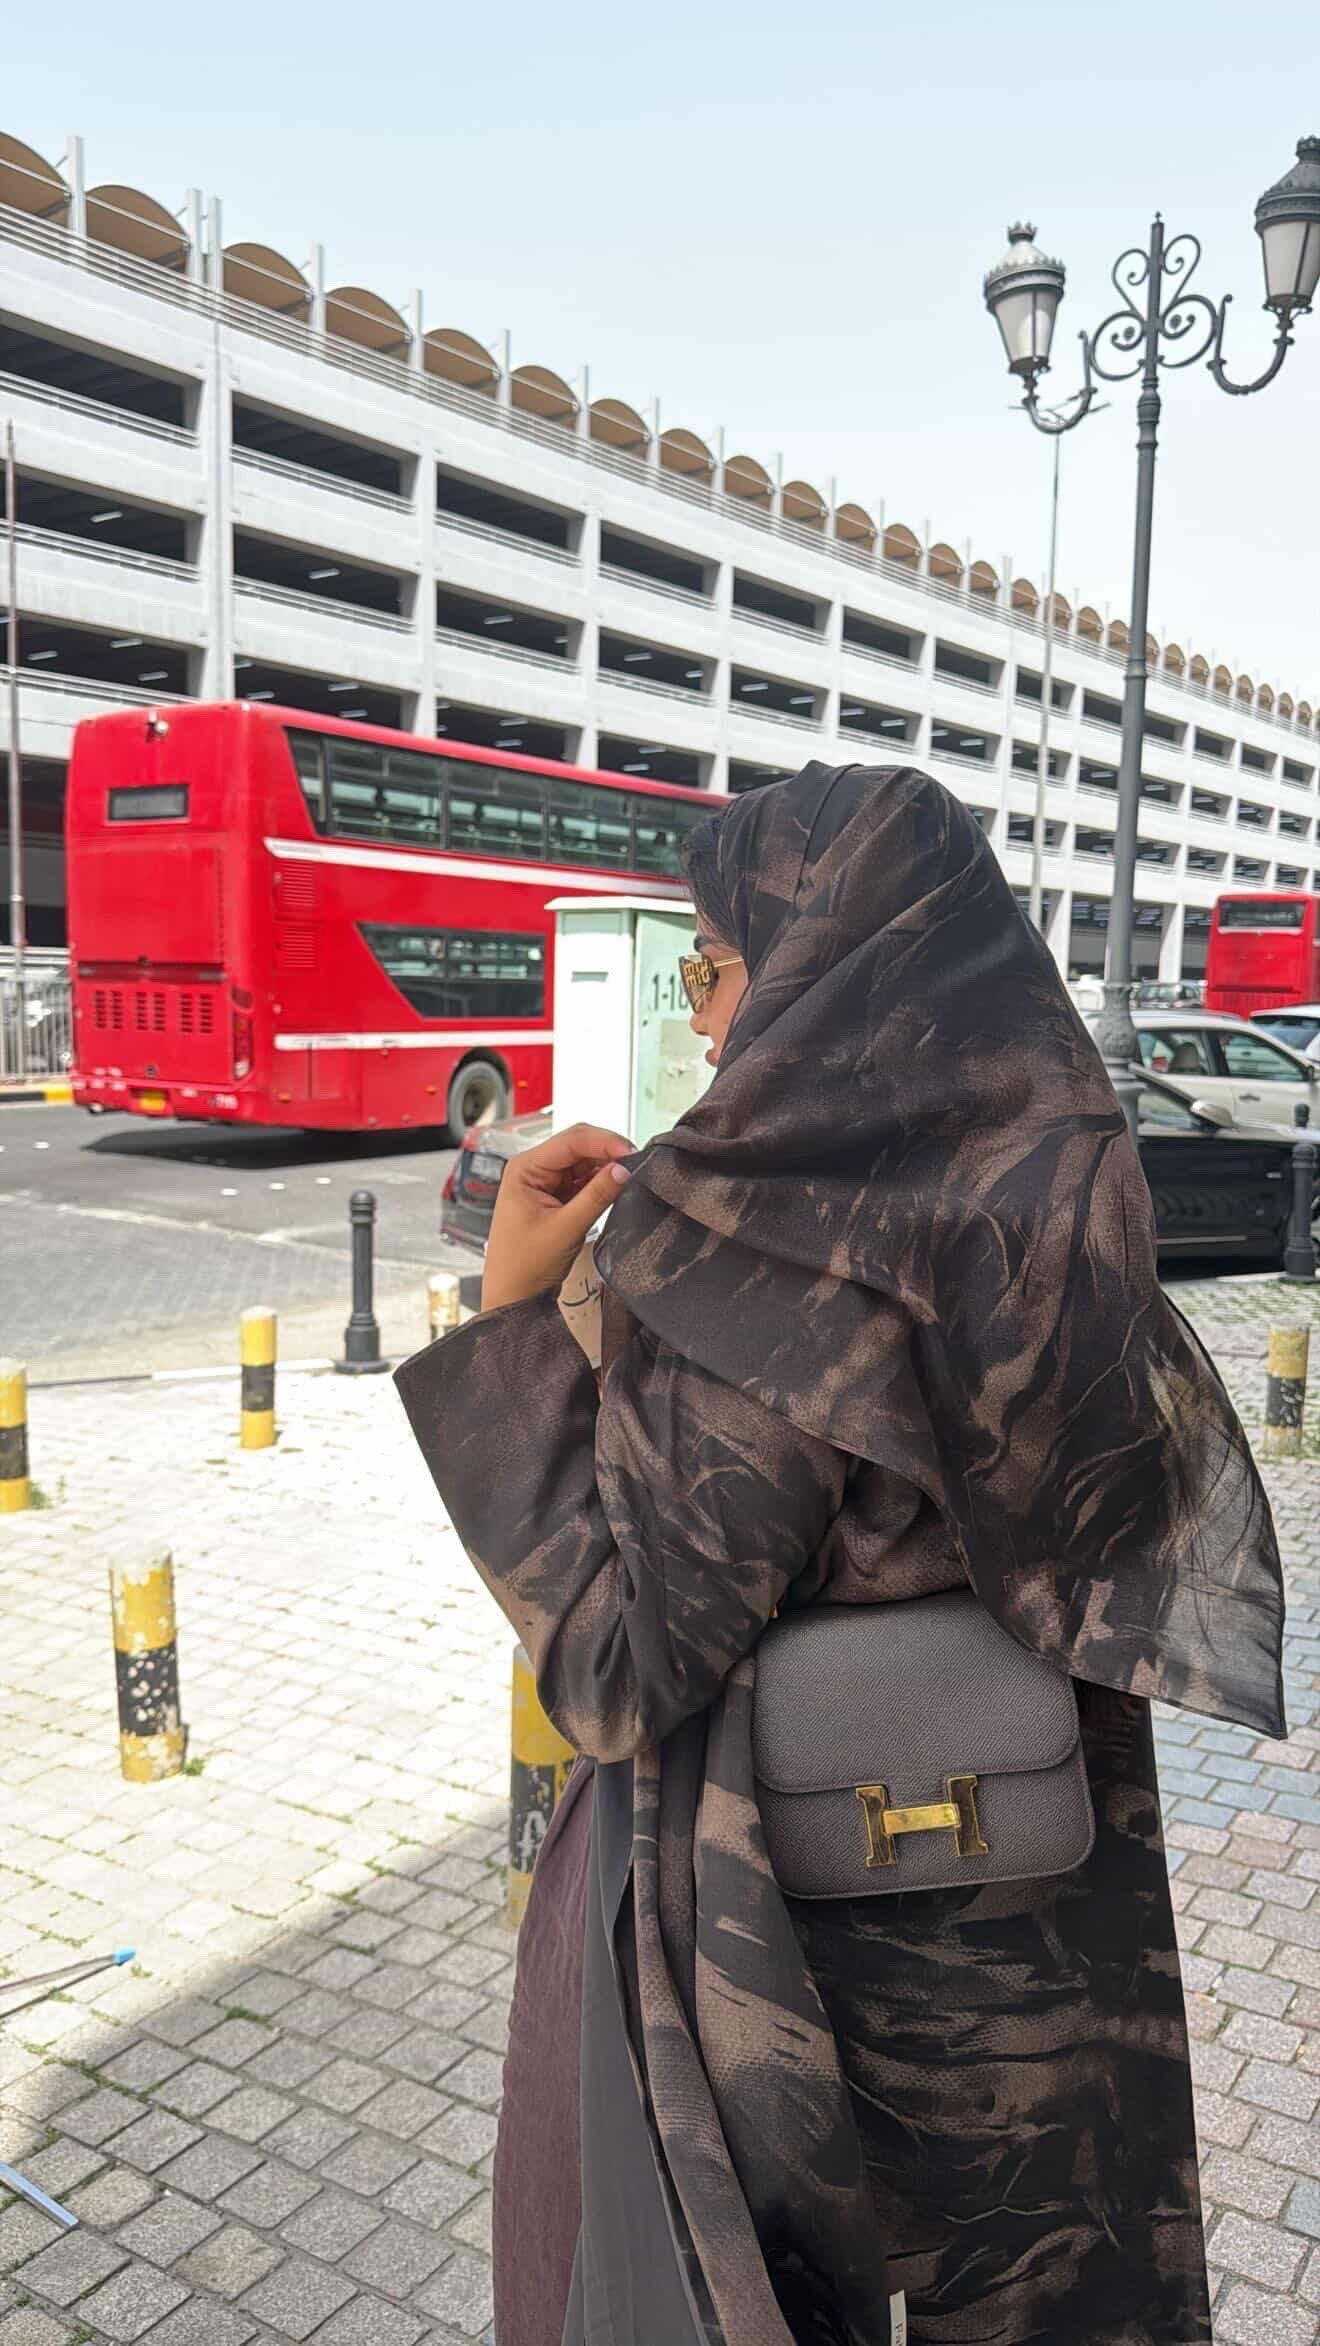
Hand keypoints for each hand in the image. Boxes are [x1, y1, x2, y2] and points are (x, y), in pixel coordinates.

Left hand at [481, 1123, 633, 1312]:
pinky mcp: (556, 1197)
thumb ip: (597, 1196)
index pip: (571, 1140)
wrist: (513, 1296)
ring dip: (606, 1167)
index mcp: (525, 1168)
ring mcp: (545, 1183)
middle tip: (636, 1163)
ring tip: (628, 1178)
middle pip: (578, 1146)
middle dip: (608, 1152)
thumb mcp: (565, 1228)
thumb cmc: (522, 1266)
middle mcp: (533, 1170)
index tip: (631, 1152)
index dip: (604, 1142)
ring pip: (584, 1162)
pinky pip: (584, 1180)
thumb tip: (623, 1170)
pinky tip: (614, 1188)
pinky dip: (601, 1182)